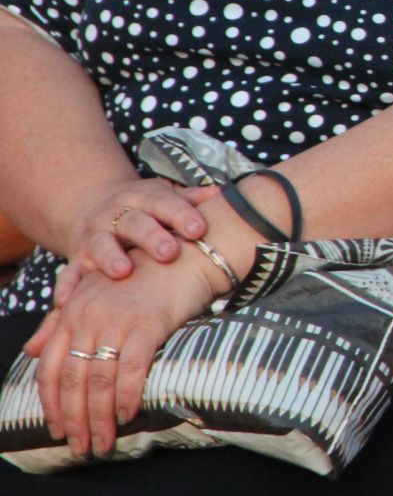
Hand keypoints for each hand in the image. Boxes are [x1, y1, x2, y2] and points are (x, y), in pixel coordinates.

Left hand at [24, 250, 221, 458]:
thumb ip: (60, 321)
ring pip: (99, 380)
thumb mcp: (95, 293)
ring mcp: (117, 319)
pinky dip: (127, 397)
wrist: (187, 253)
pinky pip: (131, 369)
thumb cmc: (143, 275)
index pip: (49, 367)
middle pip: (72, 379)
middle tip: (81, 447)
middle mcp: (88, 314)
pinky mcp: (148, 323)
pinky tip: (128, 414)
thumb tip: (30, 350)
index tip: (58, 430)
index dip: (51, 404)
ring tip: (104, 441)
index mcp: (72, 309)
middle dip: (75, 420)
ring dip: (100, 418)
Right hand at [62, 179, 210, 287]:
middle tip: (169, 253)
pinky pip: (70, 272)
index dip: (181, 215)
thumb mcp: (164, 198)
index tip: (199, 229)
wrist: (95, 207)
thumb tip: (221, 194)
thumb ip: (190, 199)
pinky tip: (68, 301)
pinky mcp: (77, 258)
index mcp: (143, 197)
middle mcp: (116, 214)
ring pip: (101, 245)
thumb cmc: (146, 208)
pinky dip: (67, 286)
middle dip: (151, 237)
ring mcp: (95, 235)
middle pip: (134, 223)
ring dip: (110, 258)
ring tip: (123, 272)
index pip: (164, 202)